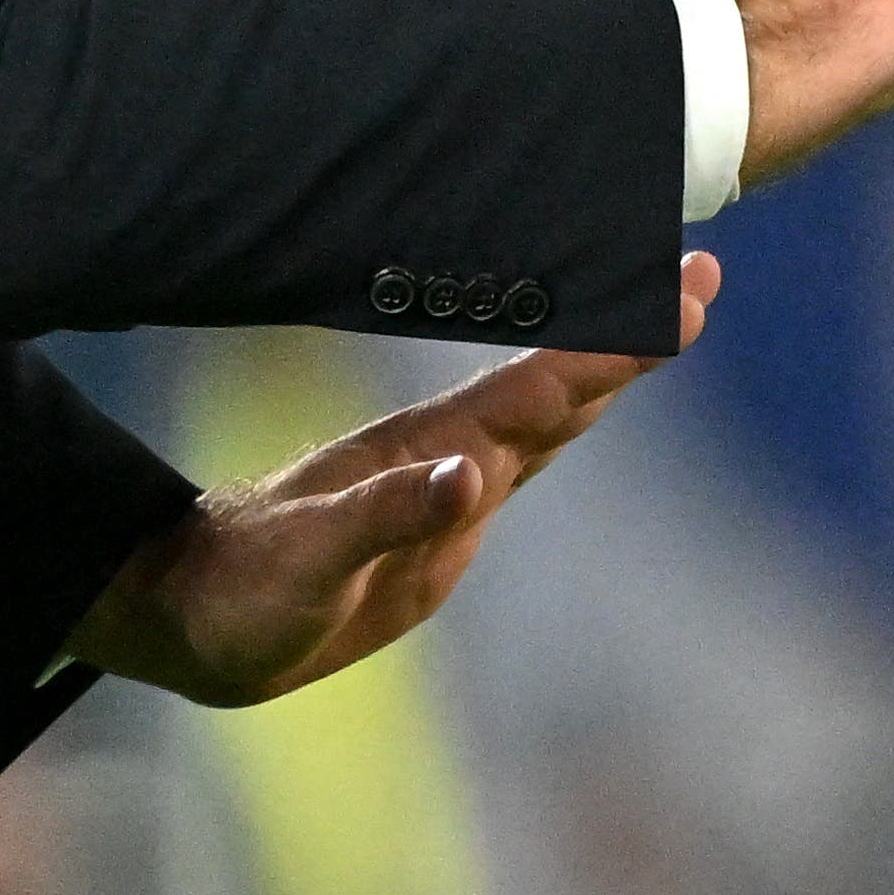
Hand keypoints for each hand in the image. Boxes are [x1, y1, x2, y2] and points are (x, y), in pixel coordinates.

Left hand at [66, 254, 711, 704]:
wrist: (193, 615)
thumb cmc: (241, 593)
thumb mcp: (309, 564)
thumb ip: (387, 516)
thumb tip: (471, 474)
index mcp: (425, 454)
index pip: (537, 390)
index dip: (609, 348)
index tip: (677, 298)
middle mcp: (445, 457)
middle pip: (556, 385)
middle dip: (628, 336)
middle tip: (700, 279)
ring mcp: (444, 486)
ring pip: (545, 415)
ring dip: (606, 367)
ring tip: (668, 317)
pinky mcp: (439, 524)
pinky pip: (520, 459)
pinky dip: (565, 420)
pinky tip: (586, 400)